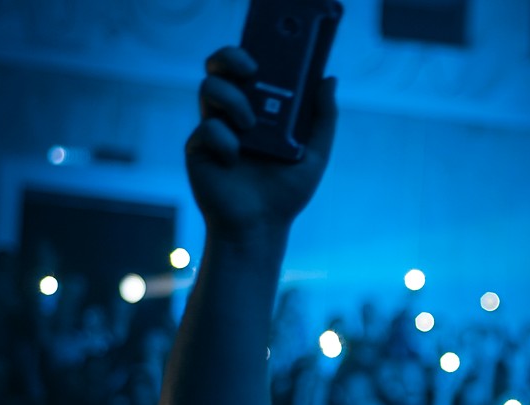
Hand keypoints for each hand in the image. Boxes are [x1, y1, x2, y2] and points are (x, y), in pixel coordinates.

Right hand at [185, 47, 336, 237]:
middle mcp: (235, 113)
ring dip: (232, 99)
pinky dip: (224, 140)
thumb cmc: (286, 192)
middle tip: (250, 68)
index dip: (253, 52)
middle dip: (231, 58)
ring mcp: (215, 128)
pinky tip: (234, 159)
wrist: (260, 226)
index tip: (266, 52)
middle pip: (221, 68)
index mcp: (262, 109)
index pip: (250, 68)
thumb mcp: (314, 154)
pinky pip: (207, 128)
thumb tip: (329, 78)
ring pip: (210, 88)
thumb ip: (323, 118)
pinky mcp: (200, 147)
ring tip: (250, 123)